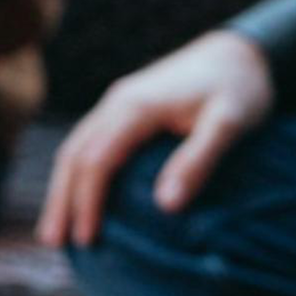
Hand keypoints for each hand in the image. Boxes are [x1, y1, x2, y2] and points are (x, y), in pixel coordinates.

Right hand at [38, 32, 275, 247]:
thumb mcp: (230, 123)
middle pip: (74, 154)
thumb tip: (166, 206)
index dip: (88, 202)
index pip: (97, 160)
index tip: (88, 240)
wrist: (241, 51)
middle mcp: (117, 102)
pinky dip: (77, 172)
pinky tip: (79, 196)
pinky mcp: (125, 106)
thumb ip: (198, 160)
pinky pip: (89, 141)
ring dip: (62, 188)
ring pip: (75, 146)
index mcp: (137, 107)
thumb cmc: (240, 90)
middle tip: (54, 245)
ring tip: (55, 230)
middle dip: (62, 201)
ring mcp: (118, 102)